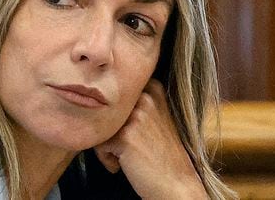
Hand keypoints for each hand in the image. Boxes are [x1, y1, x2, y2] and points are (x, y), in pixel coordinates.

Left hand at [93, 79, 207, 198]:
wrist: (176, 185)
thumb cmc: (162, 155)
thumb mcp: (156, 117)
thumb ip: (134, 102)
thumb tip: (99, 93)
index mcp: (153, 89)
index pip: (114, 95)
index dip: (117, 117)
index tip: (130, 132)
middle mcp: (145, 98)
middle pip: (105, 109)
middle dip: (111, 130)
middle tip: (127, 147)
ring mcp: (136, 115)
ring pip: (100, 125)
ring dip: (108, 145)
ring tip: (125, 157)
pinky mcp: (125, 135)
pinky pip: (98, 143)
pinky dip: (106, 158)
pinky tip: (123, 165)